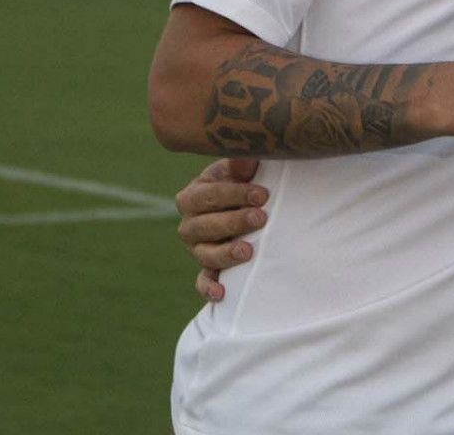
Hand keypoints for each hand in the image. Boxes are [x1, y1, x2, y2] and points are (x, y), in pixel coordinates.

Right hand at [175, 157, 269, 300]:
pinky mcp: (208, 267)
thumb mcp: (242, 169)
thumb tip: (245, 160)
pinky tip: (222, 293)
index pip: (207, 195)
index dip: (234, 194)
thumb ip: (240, 164)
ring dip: (225, 253)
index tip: (262, 194)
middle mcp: (190, 223)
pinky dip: (209, 287)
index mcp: (194, 194)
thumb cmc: (246, 181)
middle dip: (233, 221)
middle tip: (261, 218)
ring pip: (203, 253)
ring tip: (248, 251)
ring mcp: (197, 247)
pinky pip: (203, 281)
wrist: (250, 204)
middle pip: (203, 225)